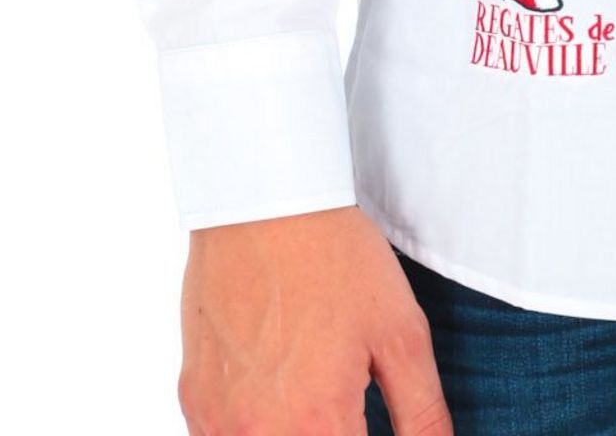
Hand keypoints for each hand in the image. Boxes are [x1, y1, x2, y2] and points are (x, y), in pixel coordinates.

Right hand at [179, 206, 450, 435]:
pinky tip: (276, 394)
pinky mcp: (193, 400)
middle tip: (345, 406)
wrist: (265, 202)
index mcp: (318, 424)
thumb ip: (422, 414)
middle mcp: (259, 434)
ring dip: (294, 431)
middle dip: (330, 434)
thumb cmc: (335, 259)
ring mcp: (218, 421)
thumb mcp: (402, 334)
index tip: (368, 424)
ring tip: (312, 393)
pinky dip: (252, 428)